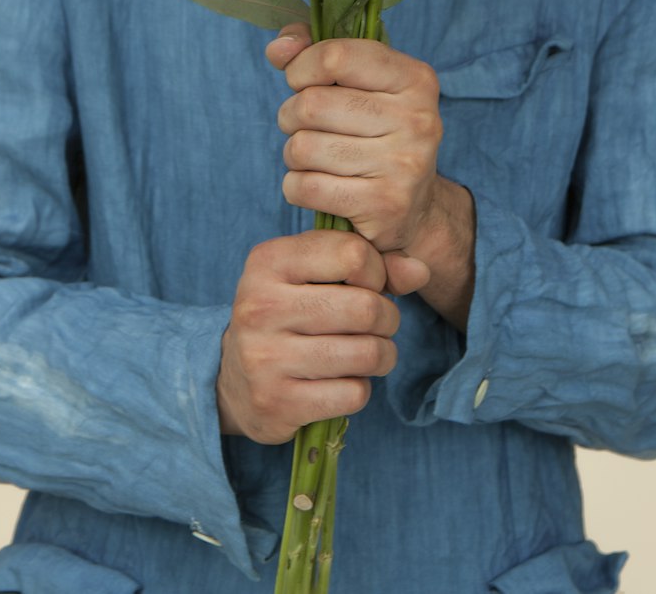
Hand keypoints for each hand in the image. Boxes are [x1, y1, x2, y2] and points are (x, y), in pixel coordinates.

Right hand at [216, 230, 404, 443]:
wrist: (234, 380)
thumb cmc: (290, 314)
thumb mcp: (317, 275)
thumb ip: (372, 264)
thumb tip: (421, 270)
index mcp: (269, 261)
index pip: (353, 253)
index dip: (376, 271)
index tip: (368, 285)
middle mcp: (260, 306)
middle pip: (366, 308)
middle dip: (387, 318)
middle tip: (379, 325)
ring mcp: (265, 357)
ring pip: (366, 353)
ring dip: (382, 355)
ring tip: (371, 352)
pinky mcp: (277, 402)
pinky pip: (353, 393)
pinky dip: (360, 388)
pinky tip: (343, 381)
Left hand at [268, 26, 444, 296]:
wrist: (416, 208)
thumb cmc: (375, 130)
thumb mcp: (359, 82)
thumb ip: (314, 50)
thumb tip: (279, 47)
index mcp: (414, 78)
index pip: (334, 57)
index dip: (301, 68)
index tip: (303, 81)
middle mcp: (417, 119)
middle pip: (311, 105)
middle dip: (292, 115)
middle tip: (308, 127)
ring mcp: (404, 164)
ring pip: (303, 148)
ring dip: (294, 154)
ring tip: (316, 157)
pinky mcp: (385, 206)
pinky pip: (305, 187)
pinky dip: (296, 187)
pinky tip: (318, 186)